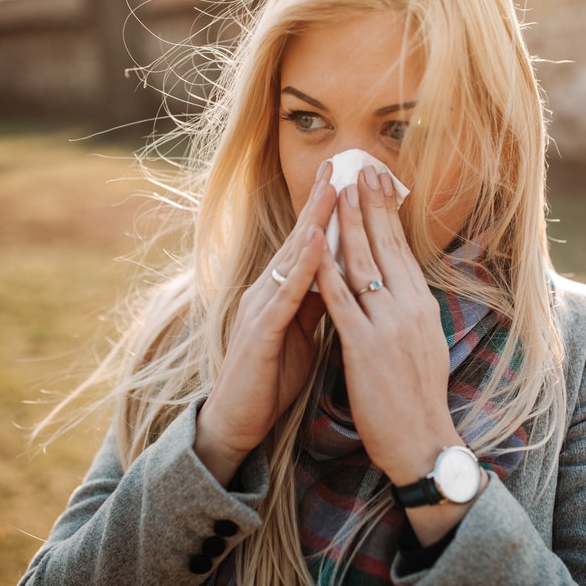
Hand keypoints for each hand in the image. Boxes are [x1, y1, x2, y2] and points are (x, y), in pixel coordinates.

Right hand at [194, 161, 336, 484]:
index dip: (327, 211)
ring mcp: (260, 308)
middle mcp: (266, 291)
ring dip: (312, 222)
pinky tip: (314, 244)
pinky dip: (301, 268)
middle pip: (298, 239)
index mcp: (281, 292)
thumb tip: (342, 278)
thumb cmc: (270, 376)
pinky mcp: (258, 332)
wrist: (238, 421)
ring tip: (332, 189)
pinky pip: (284, 295)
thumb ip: (317, 302)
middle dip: (320, 202)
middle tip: (339, 164)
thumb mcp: (303, 332)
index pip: (308, 244)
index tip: (348, 178)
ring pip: (291, 258)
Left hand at [315, 166, 469, 528]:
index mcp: (422, 307)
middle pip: (386, 246)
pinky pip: (341, 300)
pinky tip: (315, 246)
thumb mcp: (423, 346)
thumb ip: (409, 313)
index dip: (388, 214)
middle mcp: (409, 309)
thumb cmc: (418, 400)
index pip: (402, 250)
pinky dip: (326, 270)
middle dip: (371, 204)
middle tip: (359, 167)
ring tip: (339, 190)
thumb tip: (402, 286)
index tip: (378, 182)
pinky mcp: (365, 347)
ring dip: (349, 224)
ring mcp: (388, 326)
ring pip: (363, 264)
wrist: (422, 442)